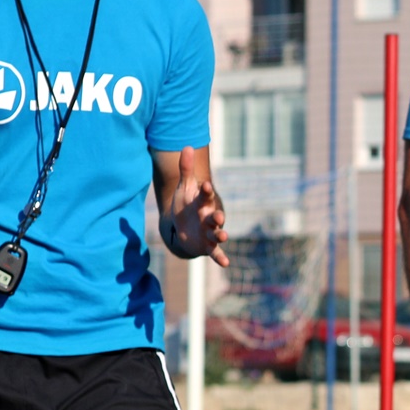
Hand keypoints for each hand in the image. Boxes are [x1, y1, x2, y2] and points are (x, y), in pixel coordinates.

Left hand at [165, 145, 229, 266]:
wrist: (185, 226)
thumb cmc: (186, 205)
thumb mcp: (184, 187)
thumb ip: (186, 169)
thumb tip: (187, 146)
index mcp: (203, 202)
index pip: (206, 195)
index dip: (206, 191)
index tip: (206, 185)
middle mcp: (209, 217)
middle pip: (215, 215)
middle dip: (217, 216)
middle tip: (219, 216)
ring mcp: (210, 232)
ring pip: (217, 233)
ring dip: (221, 234)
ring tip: (223, 235)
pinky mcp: (207, 245)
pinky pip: (215, 252)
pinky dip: (220, 257)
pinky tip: (226, 263)